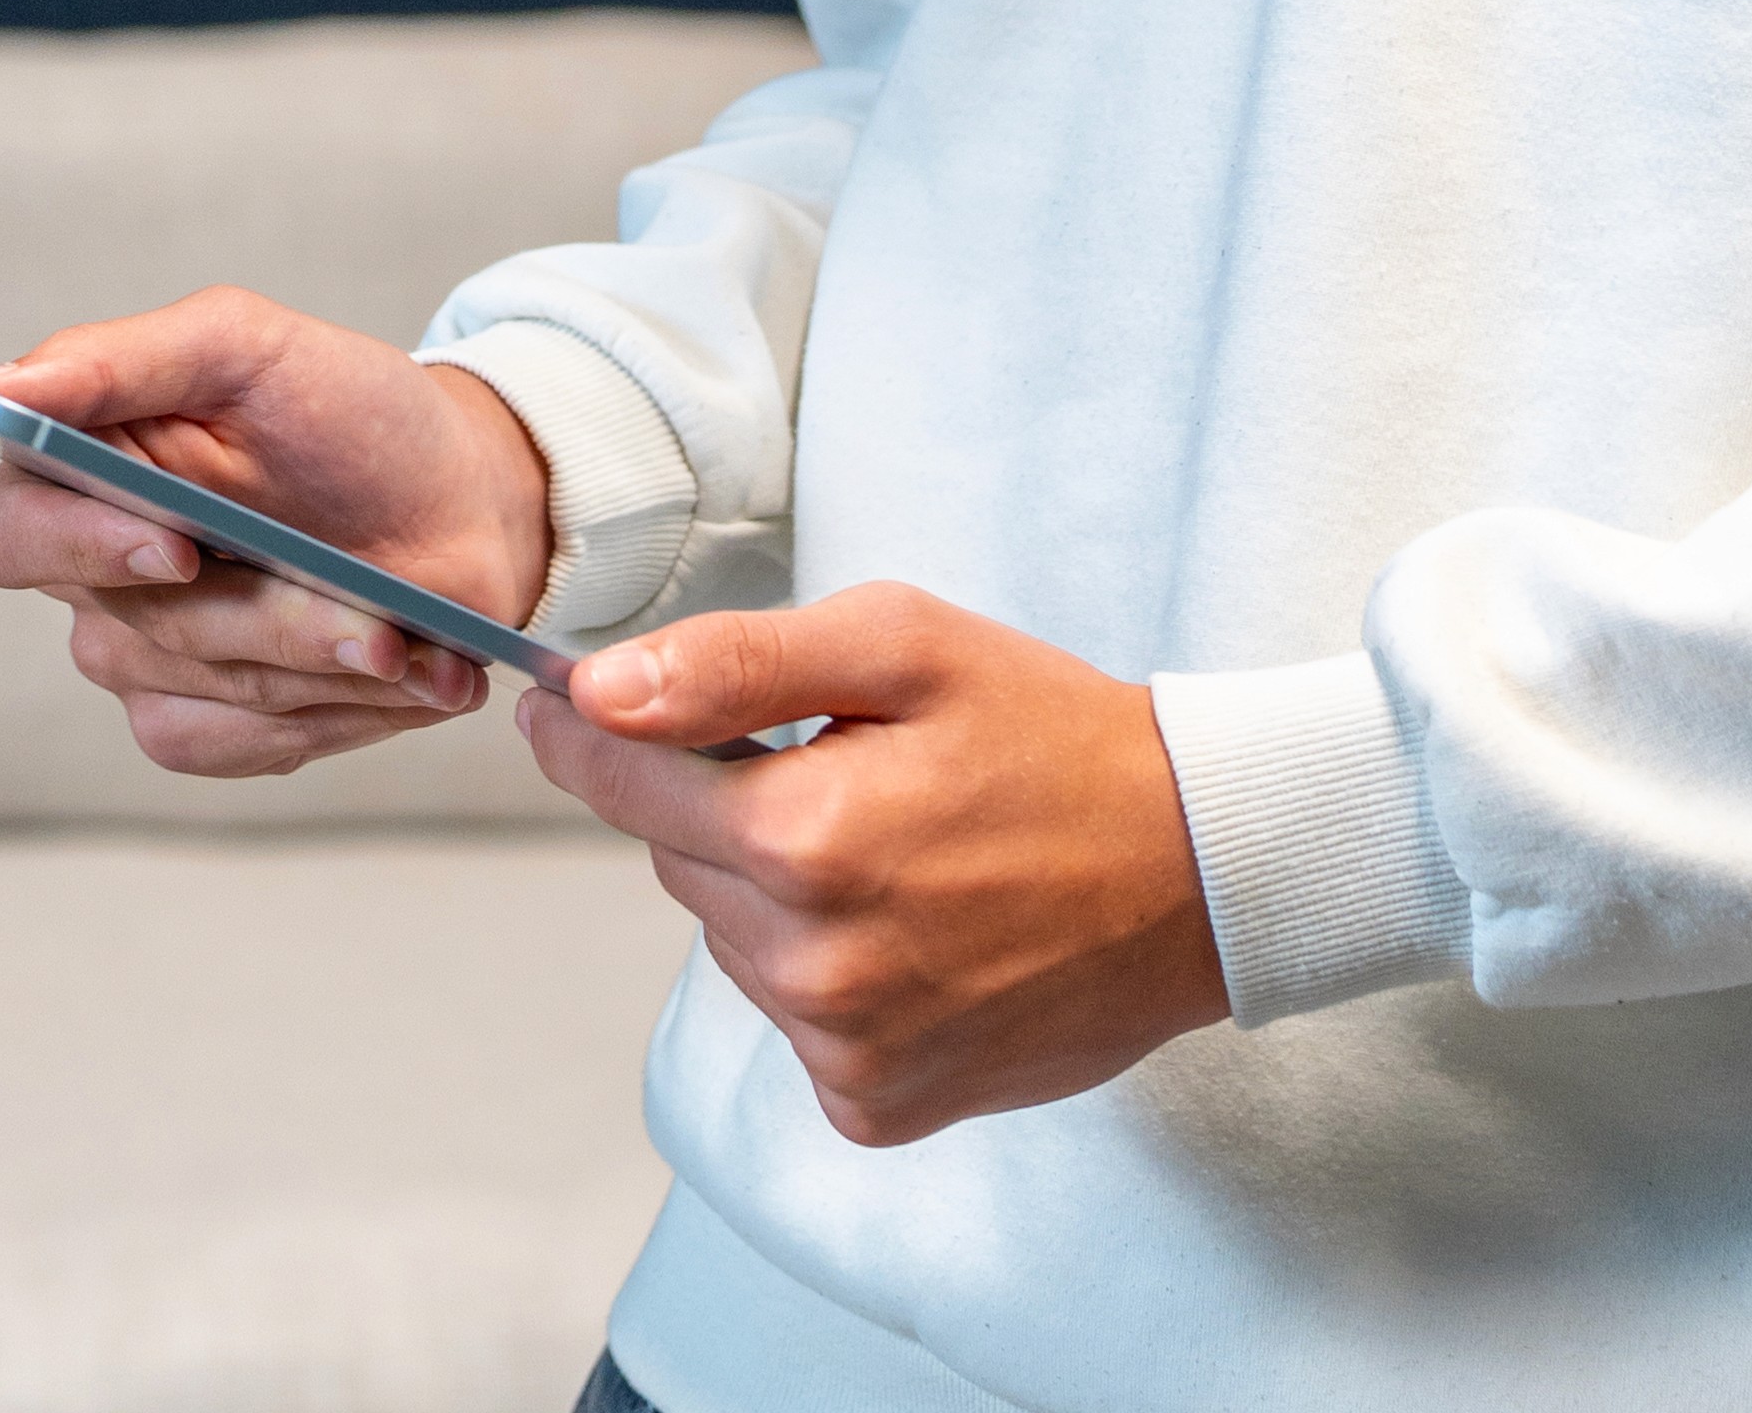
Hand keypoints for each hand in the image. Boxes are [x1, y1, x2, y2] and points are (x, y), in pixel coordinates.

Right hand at [0, 286, 555, 778]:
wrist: (467, 501)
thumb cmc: (352, 412)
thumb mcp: (246, 347)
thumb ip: (115, 361)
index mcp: (85, 465)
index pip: (7, 533)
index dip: (76, 546)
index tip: (176, 541)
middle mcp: (95, 570)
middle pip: (122, 629)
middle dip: (263, 615)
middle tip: (369, 613)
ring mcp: (146, 653)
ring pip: (194, 689)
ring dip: (316, 662)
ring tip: (405, 633)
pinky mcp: (202, 718)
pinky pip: (220, 743)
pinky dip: (322, 711)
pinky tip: (395, 674)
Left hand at [517, 584, 1227, 1144]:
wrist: (1196, 872)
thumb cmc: (1049, 733)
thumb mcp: (901, 645)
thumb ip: (735, 661)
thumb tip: (597, 694)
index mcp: (804, 836)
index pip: (620, 781)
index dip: (582, 731)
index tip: (555, 700)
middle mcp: (811, 963)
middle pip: (679, 859)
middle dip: (722, 801)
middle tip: (835, 760)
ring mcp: (845, 1049)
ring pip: (735, 940)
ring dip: (780, 887)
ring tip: (899, 844)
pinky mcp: (877, 1106)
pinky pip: (795, 1018)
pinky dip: (831, 967)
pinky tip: (918, 926)